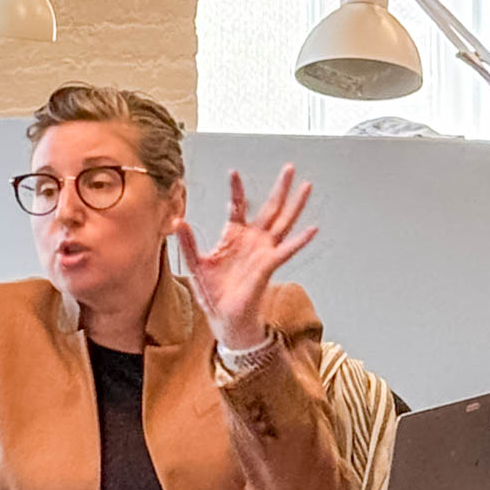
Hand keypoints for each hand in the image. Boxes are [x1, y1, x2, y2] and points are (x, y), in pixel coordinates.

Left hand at [174, 164, 317, 349]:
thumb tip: (178, 222)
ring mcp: (263, 252)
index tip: (234, 173)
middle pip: (269, 209)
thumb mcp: (195, 265)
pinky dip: (299, 241)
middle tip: (290, 169)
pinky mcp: (268, 267)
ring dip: (294, 206)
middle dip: (280, 188)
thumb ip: (188, 243)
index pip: (237, 207)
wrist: (225, 320)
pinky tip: (311, 229)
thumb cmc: (214, 294)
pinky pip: (286, 251)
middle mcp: (252, 241)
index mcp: (233, 237)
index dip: (236, 190)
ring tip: (306, 187)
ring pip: (282, 223)